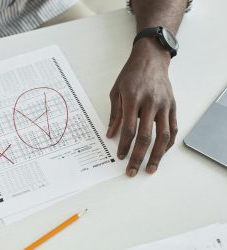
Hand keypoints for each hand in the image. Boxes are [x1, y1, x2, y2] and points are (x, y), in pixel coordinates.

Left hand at [106, 38, 177, 176]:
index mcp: (133, 99)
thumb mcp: (116, 91)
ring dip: (157, 155)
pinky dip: (168, 143)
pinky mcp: (173, 106)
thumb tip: (110, 134)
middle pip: (146, 136)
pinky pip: (173, 128)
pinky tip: (161, 152)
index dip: (124, 145)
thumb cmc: (131, 74)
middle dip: (138, 156)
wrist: (151, 59)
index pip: (129, 128)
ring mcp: (164, 105)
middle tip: (132, 170)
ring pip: (163, 135)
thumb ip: (115, 114)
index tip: (120, 157)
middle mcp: (151, 103)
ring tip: (151, 168)